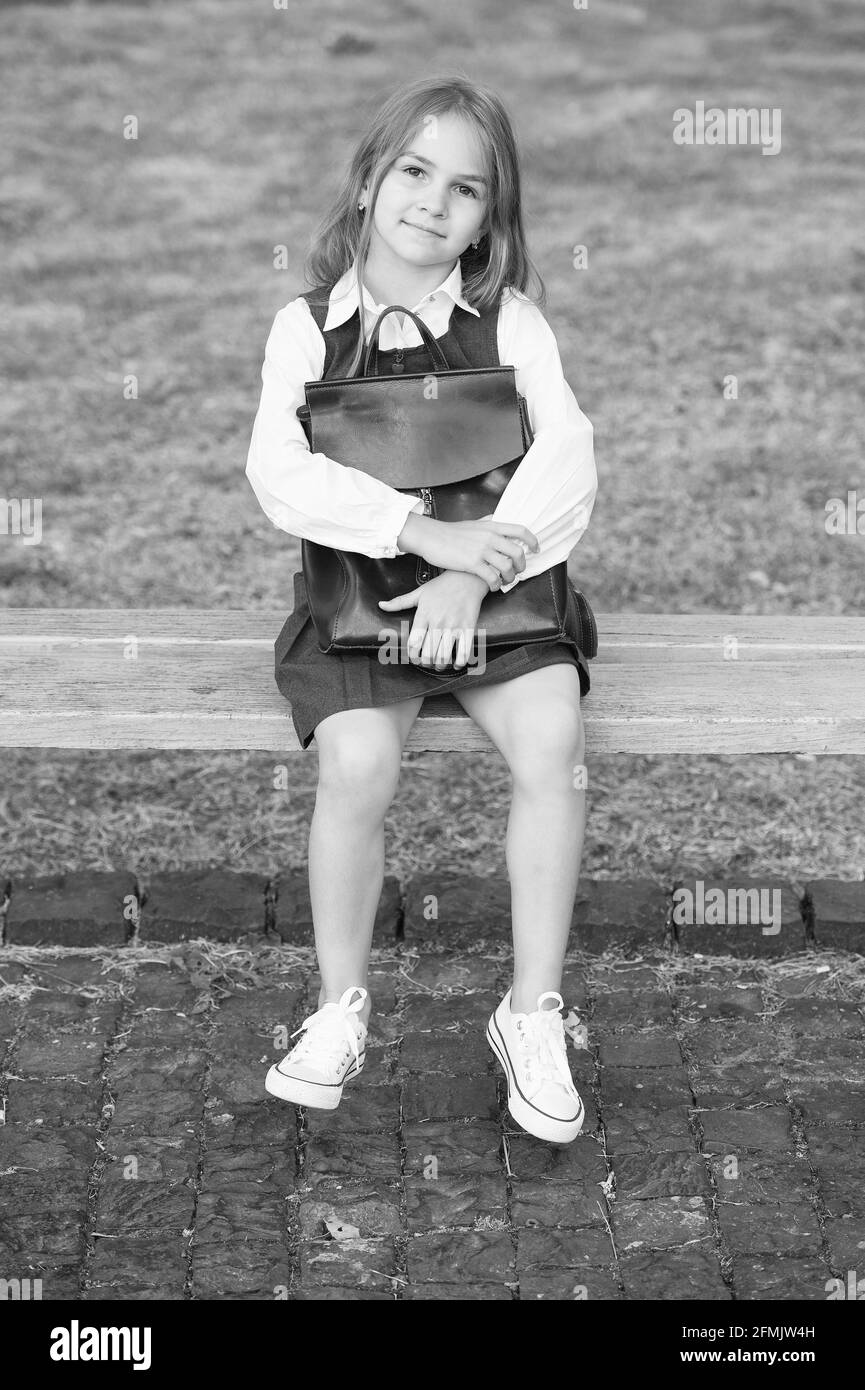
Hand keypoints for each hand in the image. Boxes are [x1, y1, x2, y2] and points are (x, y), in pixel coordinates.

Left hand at [378, 570, 487, 669]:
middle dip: (425, 663)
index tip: (413, 656)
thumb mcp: (419, 592)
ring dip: (440, 665)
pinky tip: (456, 663)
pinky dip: (459, 663)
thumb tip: (380, 605)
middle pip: (428, 653)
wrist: (467, 578)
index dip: (412, 655)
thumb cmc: (441, 586)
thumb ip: (399, 602)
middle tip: (426, 663)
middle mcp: (438, 622)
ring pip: (444, 656)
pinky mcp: (468, 628)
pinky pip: (464, 652)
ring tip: (438, 664)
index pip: (414, 642)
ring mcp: (454, 626)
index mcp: (424, 614)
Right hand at [397, 511, 538, 590]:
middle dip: (521, 565)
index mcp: (492, 526)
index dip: (533, 540)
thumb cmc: (450, 532)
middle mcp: (490, 537)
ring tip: (504, 581)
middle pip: (518, 552)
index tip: (536, 549)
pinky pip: (492, 578)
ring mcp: (482, 550)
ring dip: (509, 578)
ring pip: (507, 567)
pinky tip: (492, 586)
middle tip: (518, 571)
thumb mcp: (473, 523)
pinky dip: (495, 585)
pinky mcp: (472, 564)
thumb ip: (487, 522)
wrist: (431, 537)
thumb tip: (496, 518)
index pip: (521, 530)